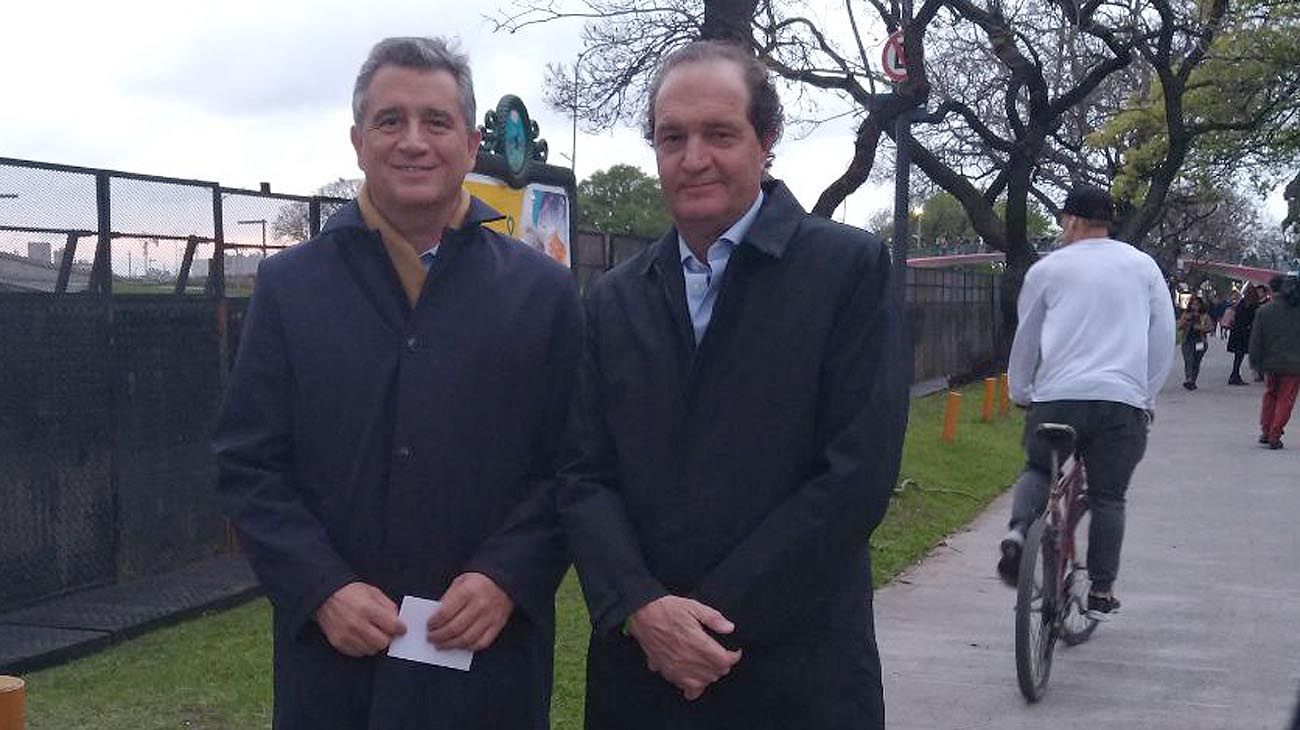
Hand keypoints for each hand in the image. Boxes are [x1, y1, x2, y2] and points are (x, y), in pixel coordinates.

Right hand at [314, 581, 404, 656]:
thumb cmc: (351, 592)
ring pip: (371, 650)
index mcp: (368, 609)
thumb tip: (398, 621)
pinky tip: (362, 638)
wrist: (325, 596)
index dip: (400, 628)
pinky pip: (358, 653)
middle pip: (383, 642)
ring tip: (373, 634)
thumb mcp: (373, 592)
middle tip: (386, 632)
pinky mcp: (338, 642)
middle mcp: (357, 624)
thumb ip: (388, 606)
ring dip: (376, 644)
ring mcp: (347, 635)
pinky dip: (363, 647)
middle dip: (388, 637)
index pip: (391, 626)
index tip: (401, 628)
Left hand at [427, 572, 514, 650]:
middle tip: (431, 638)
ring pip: (467, 639)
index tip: (428, 626)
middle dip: (439, 636)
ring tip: (441, 645)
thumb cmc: (478, 581)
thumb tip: (436, 618)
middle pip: (455, 629)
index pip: (445, 613)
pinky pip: (482, 643)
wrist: (504, 580)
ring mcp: (490, 617)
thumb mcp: (460, 582)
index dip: (434, 623)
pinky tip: (459, 646)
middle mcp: (479, 605)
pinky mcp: (498, 625)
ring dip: (451, 645)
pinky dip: (468, 647)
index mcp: (467, 591)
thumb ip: (448, 599)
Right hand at [626, 595, 741, 700]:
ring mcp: (676, 668)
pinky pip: (685, 688)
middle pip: (715, 673)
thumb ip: (713, 618)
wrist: (642, 613)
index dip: (733, 657)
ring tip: (709, 664)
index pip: (724, 661)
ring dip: (709, 675)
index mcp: (697, 643)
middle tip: (721, 654)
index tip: (734, 651)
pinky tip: (694, 674)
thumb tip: (730, 628)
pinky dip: (694, 685)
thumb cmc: (668, 609)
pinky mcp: (666, 672)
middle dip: (722, 664)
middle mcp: (688, 659)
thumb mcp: (693, 606)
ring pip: (703, 683)